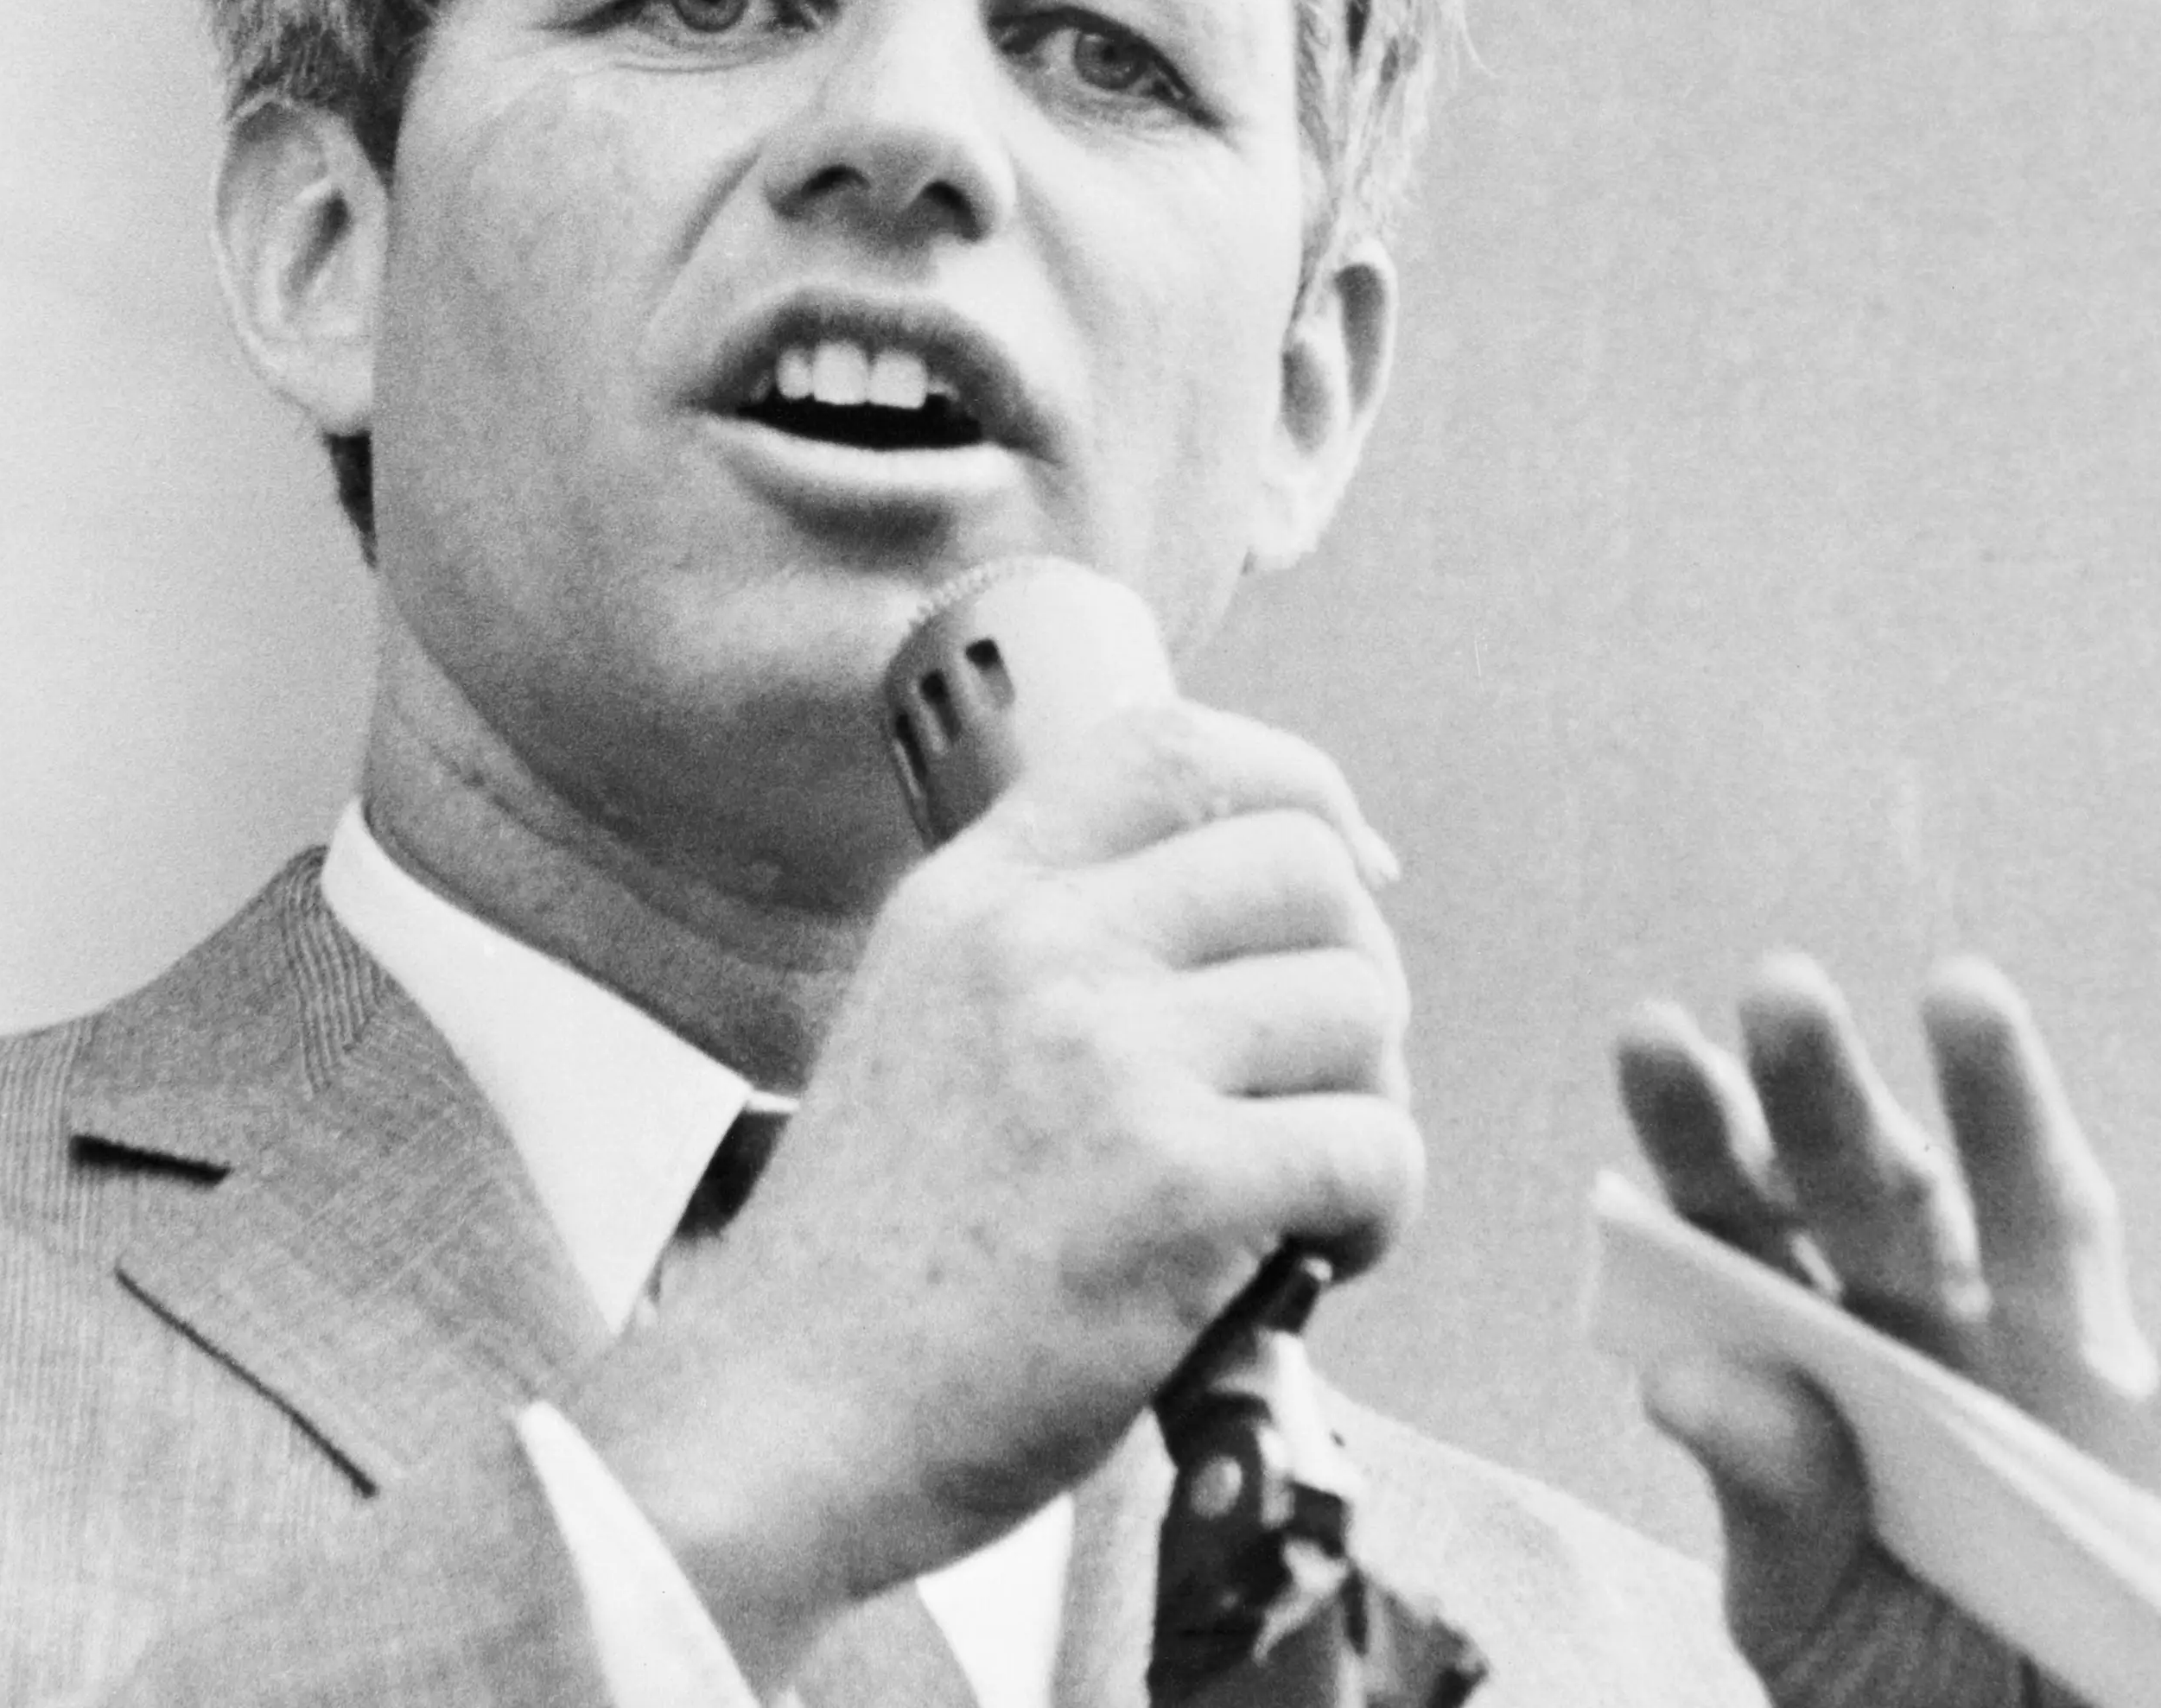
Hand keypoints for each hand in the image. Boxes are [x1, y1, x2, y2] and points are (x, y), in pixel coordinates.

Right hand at [564, 698, 1418, 1692]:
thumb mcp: (915, 1027)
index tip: (1353, 870)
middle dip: (1360, 974)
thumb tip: (1248, 935)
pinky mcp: (1175, 1183)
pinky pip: (1373, 1147)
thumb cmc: (868, 1268)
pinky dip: (1375, 1215)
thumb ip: (1045, 959)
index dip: (1302, 788)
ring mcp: (1107, 1057)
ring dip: (1369, 1108)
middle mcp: (1037, 945)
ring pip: (1359, 1007)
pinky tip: (1307, 1264)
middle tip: (1324, 1084)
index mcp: (971, 898)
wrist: (784, 1418)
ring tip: (1301, 1195)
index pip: (1169, 743)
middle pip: (1306, 866)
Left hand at [1615, 955, 2160, 1706]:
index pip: (1744, 1220)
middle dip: (1828, 1095)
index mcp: (1822, 1352)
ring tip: (1962, 995)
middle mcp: (1942, 1329)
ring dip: (2007, 1109)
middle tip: (1780, 990)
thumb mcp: (1804, 1612)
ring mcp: (2068, 1376)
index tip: (1651, 1036)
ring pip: (2039, 1220)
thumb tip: (1686, 1385)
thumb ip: (1764, 1502)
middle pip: (1878, 1192)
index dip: (1700, 1131)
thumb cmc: (1902, 1679)